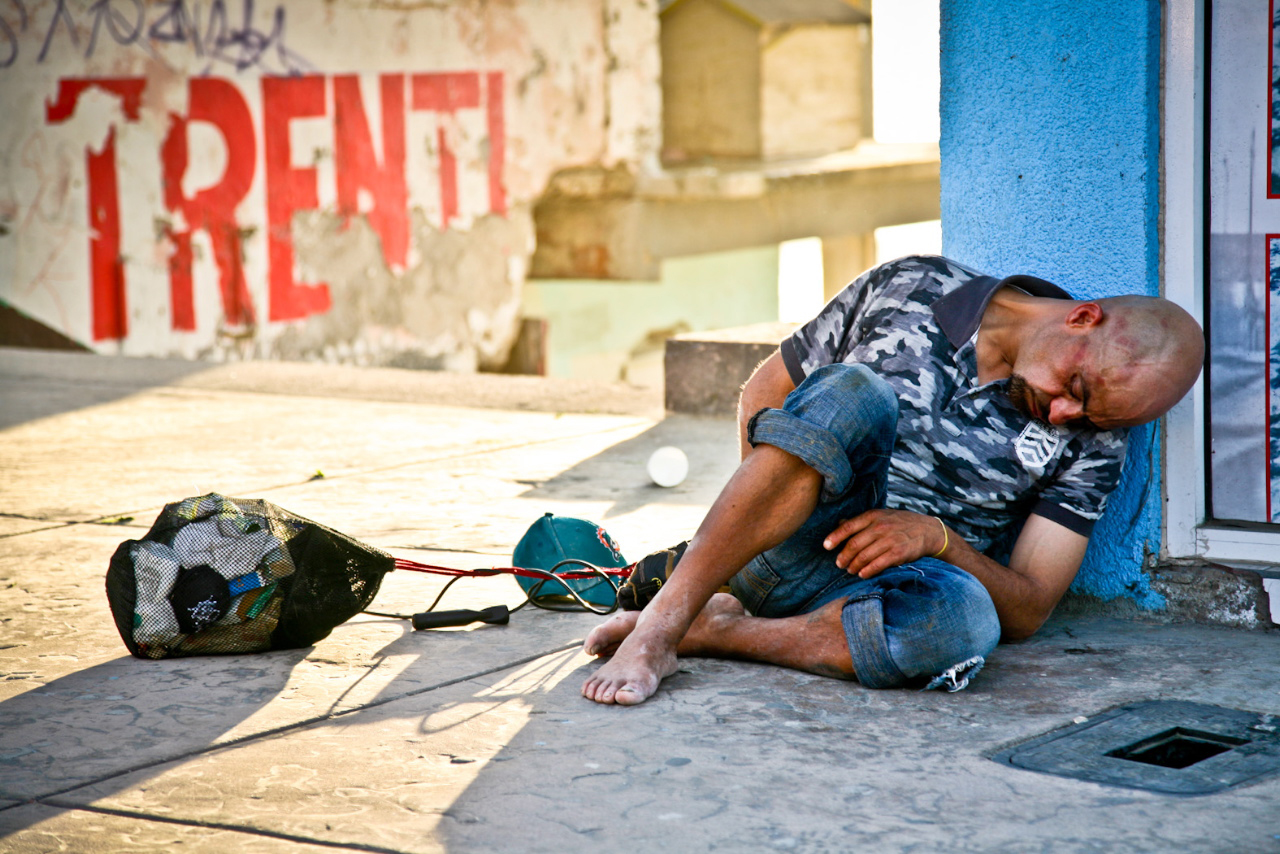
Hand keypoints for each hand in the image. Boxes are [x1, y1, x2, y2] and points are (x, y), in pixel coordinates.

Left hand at [823, 509, 947, 578]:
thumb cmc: (900, 523)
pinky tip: (862, 574)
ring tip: (850, 570)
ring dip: (854, 566)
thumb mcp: (881, 516)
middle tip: (839, 564)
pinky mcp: (898, 553)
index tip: (826, 546)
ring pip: (864, 556)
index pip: (848, 526)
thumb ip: (862, 522)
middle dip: (843, 556)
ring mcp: (889, 540)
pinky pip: (878, 564)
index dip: (835, 537)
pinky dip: (867, 571)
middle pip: (854, 544)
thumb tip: (840, 523)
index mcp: (873, 516)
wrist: (928, 530)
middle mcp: (880, 527)